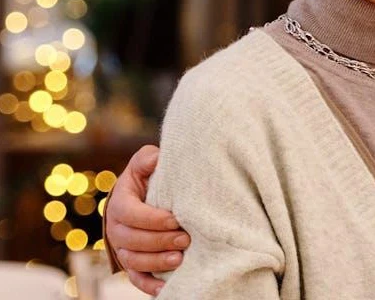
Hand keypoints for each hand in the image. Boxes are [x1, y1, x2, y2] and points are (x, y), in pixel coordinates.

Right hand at [105, 145, 190, 295]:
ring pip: (133, 261)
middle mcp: (116, 229)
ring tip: (180, 259)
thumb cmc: (148, 178)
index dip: (152, 219)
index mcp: (119, 203)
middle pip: (132, 240)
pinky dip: (149, 285)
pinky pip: (136, 278)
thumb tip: (156, 159)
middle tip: (186, 239)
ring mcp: (123, 248)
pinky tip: (167, 288)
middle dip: (159, 241)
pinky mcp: (132, 264)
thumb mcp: (145, 163)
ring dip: (156, 262)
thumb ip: (148, 159)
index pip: (130, 214)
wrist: (143, 196)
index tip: (175, 219)